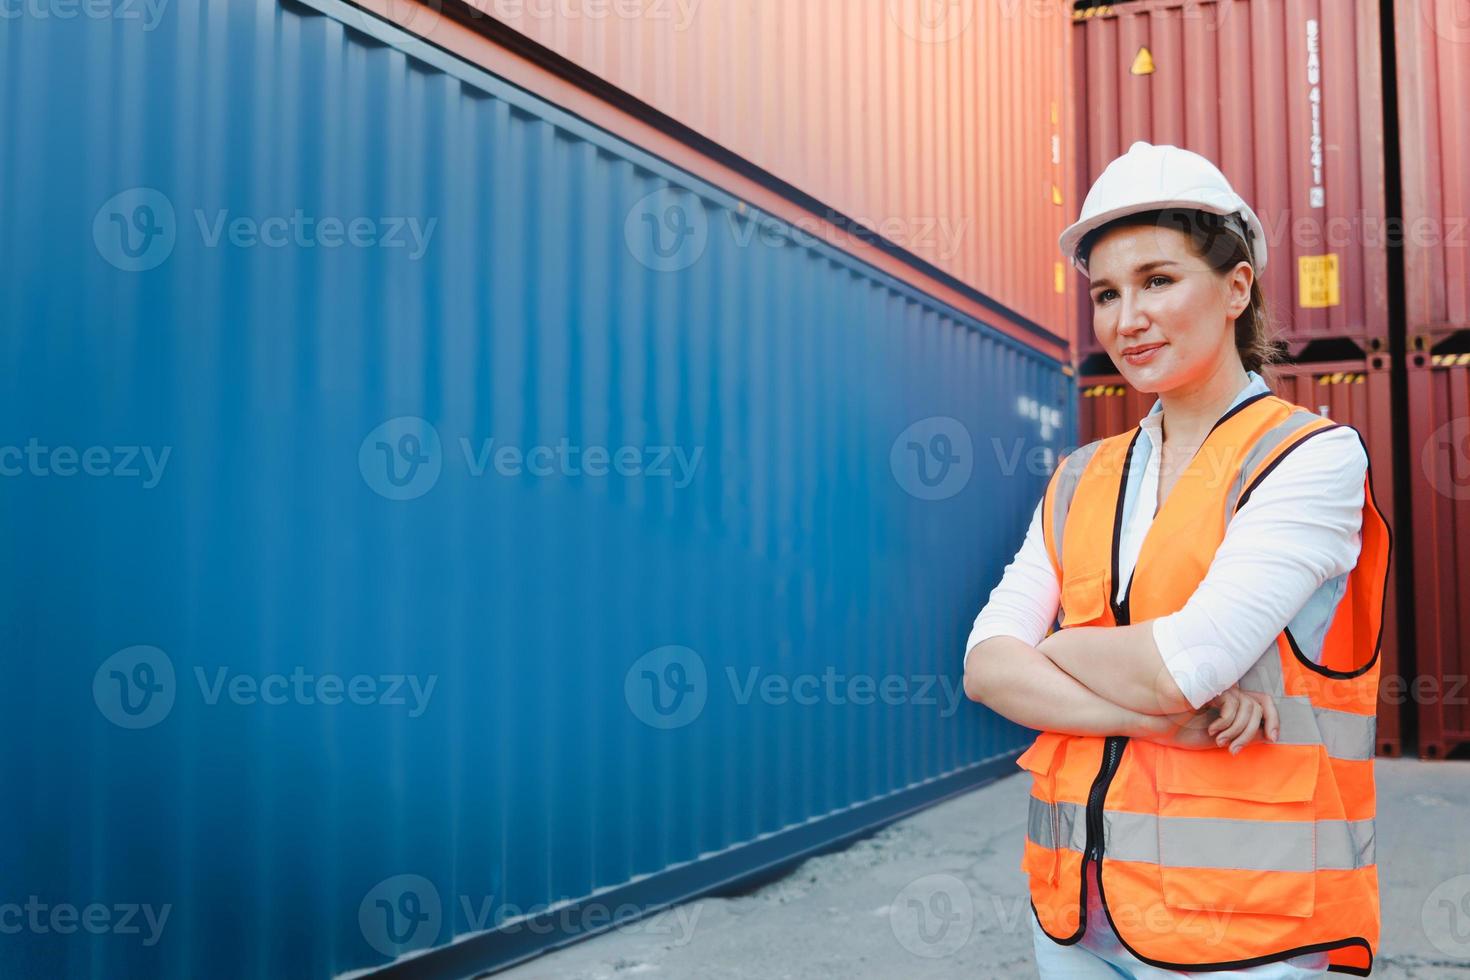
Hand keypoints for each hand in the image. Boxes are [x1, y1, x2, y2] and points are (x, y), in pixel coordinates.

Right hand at [1128, 684, 1277, 752]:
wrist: (1161, 727)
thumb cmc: (1186, 731)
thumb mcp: (1222, 737)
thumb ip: (1244, 734)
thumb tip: (1269, 735)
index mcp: (1233, 703)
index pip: (1264, 702)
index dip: (1274, 718)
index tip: (1273, 739)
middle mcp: (1230, 693)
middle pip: (1260, 707)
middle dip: (1251, 733)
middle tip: (1234, 749)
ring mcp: (1220, 689)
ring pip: (1249, 708)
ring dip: (1237, 731)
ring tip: (1220, 741)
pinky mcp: (1212, 688)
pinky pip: (1233, 705)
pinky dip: (1226, 723)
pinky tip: (1212, 730)